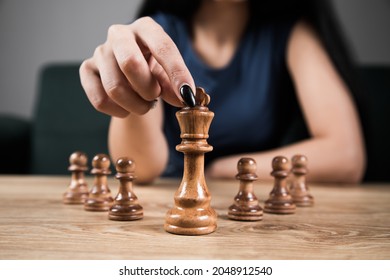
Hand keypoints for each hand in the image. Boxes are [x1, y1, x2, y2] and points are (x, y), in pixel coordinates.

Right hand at [79, 17, 194, 117]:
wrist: (131, 79)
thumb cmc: (154, 72)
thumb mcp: (169, 76)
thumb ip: (176, 85)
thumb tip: (184, 98)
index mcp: (146, 28)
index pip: (162, 47)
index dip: (176, 73)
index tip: (186, 95)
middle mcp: (120, 34)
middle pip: (130, 63)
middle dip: (147, 89)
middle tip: (155, 97)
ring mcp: (100, 51)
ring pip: (115, 88)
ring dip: (136, 105)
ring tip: (144, 104)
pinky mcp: (87, 69)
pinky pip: (100, 100)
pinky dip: (119, 111)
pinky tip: (127, 108)